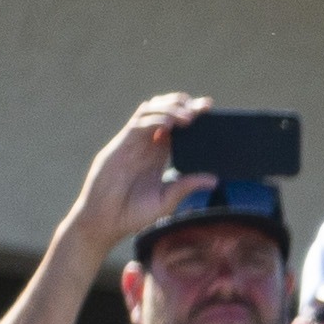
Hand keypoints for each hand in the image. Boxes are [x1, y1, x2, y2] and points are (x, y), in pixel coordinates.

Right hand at [70, 96, 213, 263]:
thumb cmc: (135, 212)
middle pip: (164, 112)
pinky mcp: (122, 144)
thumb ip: (187, 186)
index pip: (177, 127)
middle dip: (183, 104)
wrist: (108, 218)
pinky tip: (170, 123)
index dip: (191, 115)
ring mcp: (134, 142)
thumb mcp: (168, 199)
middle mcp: (147, 144)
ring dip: (170, 108)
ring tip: (189, 116)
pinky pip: (138, 124)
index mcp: (159, 154)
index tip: (209, 108)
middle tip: (203, 107)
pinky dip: (154, 120)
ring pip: (150, 111)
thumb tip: (215, 179)